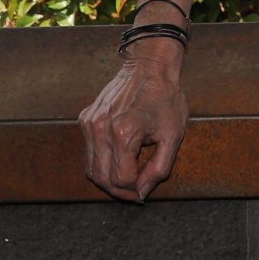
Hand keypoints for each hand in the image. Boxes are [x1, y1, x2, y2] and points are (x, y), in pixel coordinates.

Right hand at [79, 47, 189, 203]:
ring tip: (128, 178)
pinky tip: (118, 158)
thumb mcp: (173, 135)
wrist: (150, 67)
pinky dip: (101, 162)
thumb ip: (159, 169)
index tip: (145, 190)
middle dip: (120, 191)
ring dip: (108, 179)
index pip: (121, 180)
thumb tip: (142, 192)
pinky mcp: (85, 119)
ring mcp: (90, 124)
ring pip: (91, 169)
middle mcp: (100, 129)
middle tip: (136, 191)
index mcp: (124, 133)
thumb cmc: (165, 98)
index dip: (135, 190)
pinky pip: (89, 152)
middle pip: (102, 179)